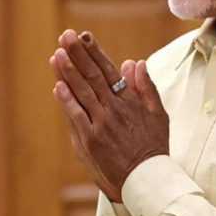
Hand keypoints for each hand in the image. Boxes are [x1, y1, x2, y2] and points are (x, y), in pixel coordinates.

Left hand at [48, 30, 168, 203]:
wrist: (148, 179)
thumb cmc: (153, 148)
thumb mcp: (158, 115)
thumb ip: (146, 88)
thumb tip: (135, 62)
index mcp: (130, 101)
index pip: (109, 70)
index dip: (95, 52)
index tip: (84, 36)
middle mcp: (115, 109)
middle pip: (93, 76)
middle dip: (78, 54)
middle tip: (66, 36)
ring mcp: (102, 124)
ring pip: (83, 93)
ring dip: (69, 72)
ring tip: (57, 54)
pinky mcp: (91, 140)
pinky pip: (77, 116)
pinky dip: (67, 101)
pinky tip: (58, 85)